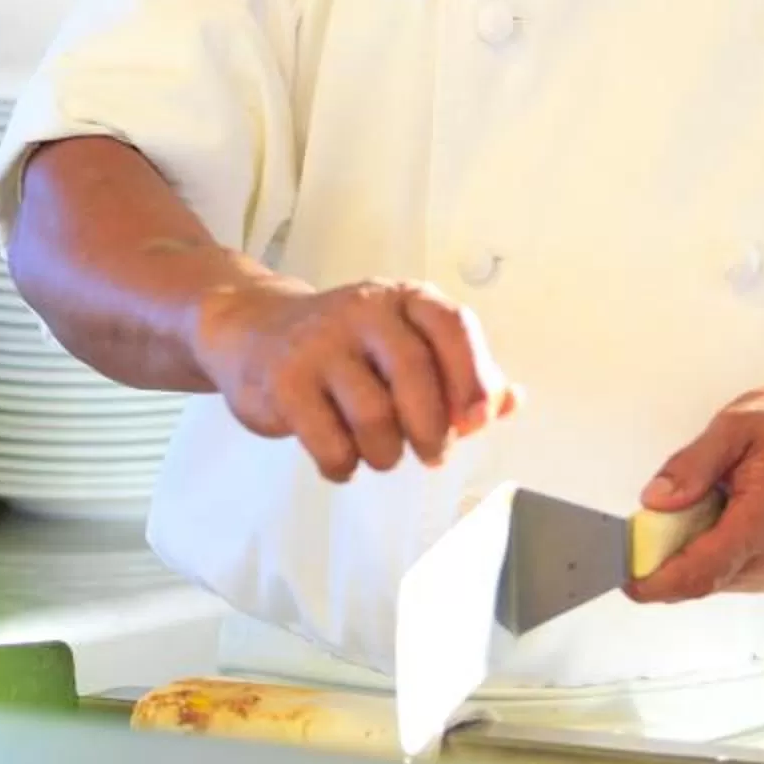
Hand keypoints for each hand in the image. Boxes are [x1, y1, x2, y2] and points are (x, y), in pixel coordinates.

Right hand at [191, 278, 516, 483]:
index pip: (452, 326)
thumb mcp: (405, 344)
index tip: (477, 421)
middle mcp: (362, 310)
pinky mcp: (284, 382)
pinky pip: (330, 443)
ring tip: (378, 451)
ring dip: (386, 453)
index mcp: (403, 299)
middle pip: (415, 375)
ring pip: (374, 417)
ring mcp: (318, 343)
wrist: (253, 334)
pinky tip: (341, 459)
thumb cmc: (345, 347)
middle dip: (432, 430)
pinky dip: (343, 465)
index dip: (473, 376)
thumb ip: (460, 373)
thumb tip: (510, 402)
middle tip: (431, 453)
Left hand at [629, 381, 763, 600]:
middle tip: (665, 508)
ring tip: (717, 496)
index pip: (699, 572)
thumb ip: (693, 465)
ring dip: (695, 548)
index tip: (624, 575)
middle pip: (700, 578)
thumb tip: (655, 501)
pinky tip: (732, 510)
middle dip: (668, 553)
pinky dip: (716, 548)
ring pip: (715, 577)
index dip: (653, 580)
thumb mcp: (741, 424)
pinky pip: (733, 571)